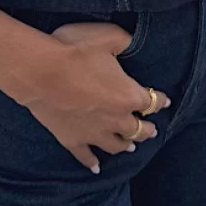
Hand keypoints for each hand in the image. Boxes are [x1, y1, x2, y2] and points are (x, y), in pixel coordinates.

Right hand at [23, 21, 170, 173]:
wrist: (40, 72)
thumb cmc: (75, 51)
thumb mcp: (108, 36)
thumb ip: (126, 41)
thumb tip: (135, 42)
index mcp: (128, 95)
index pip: (152, 101)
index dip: (160, 101)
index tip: (165, 102)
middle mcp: (116, 119)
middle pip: (137, 129)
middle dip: (146, 129)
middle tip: (151, 130)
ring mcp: (93, 133)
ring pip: (116, 145)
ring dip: (125, 145)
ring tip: (130, 146)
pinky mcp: (71, 139)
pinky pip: (85, 156)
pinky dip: (91, 162)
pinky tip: (95, 168)